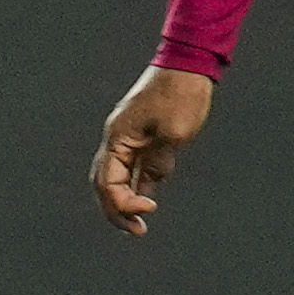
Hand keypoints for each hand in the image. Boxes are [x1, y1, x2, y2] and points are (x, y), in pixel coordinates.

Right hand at [94, 66, 214, 234]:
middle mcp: (118, 139)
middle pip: (105, 184)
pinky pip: (135, 169)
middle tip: (137, 231)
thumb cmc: (181, 94)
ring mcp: (131, 139)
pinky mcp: (146, 139)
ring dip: (125, 202)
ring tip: (139, 226)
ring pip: (118, 178)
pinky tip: (147, 203)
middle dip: (116, 211)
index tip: (150, 209)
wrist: (188, 63)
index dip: (123, 203)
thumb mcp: (174, 132)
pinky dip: (138, 188)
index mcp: (118, 137)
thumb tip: (154, 179)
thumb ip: (160, 160)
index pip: (108, 182)